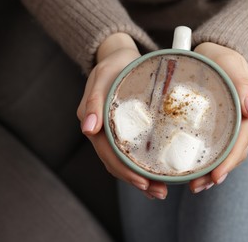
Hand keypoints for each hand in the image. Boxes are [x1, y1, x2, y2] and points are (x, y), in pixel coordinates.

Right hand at [77, 33, 167, 199]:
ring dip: (141, 178)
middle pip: (117, 163)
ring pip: (124, 161)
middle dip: (136, 180)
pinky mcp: (126, 129)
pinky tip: (156, 174)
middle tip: (159, 192)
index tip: (144, 182)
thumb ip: (93, 100)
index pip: (108, 154)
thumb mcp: (104, 75)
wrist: (121, 55)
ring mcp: (113, 131)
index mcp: (95, 122)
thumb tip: (87, 129)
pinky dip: (142, 165)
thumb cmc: (114, 64)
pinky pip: (132, 151)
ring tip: (160, 190)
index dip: (125, 171)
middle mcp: (102, 131)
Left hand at [189, 42, 247, 192]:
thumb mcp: (231, 64)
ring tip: (195, 185)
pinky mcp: (221, 124)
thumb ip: (243, 83)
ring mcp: (233, 123)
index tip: (215, 177)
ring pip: (227, 152)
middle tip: (197, 187)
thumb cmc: (221, 56)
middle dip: (219, 173)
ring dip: (213, 171)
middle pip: (235, 152)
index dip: (229, 161)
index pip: (242, 141)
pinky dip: (209, 159)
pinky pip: (218, 145)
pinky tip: (195, 167)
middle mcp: (243, 120)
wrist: (215, 51)